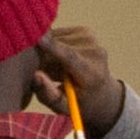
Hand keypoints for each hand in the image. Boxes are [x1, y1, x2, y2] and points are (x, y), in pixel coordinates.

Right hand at [34, 21, 124, 136]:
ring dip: (49, 52)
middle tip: (47, 74)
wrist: (103, 92)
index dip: (54, 47)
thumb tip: (36, 75)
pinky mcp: (85, 31)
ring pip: (55, 39)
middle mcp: (95, 53)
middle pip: (57, 47)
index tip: (38, 40)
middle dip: (44, 57)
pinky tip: (61, 58)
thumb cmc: (80, 102)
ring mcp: (92, 39)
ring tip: (57, 69)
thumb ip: (49, 94)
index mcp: (92, 74)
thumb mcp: (64, 107)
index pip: (71, 57)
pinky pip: (58, 34)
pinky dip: (54, 45)